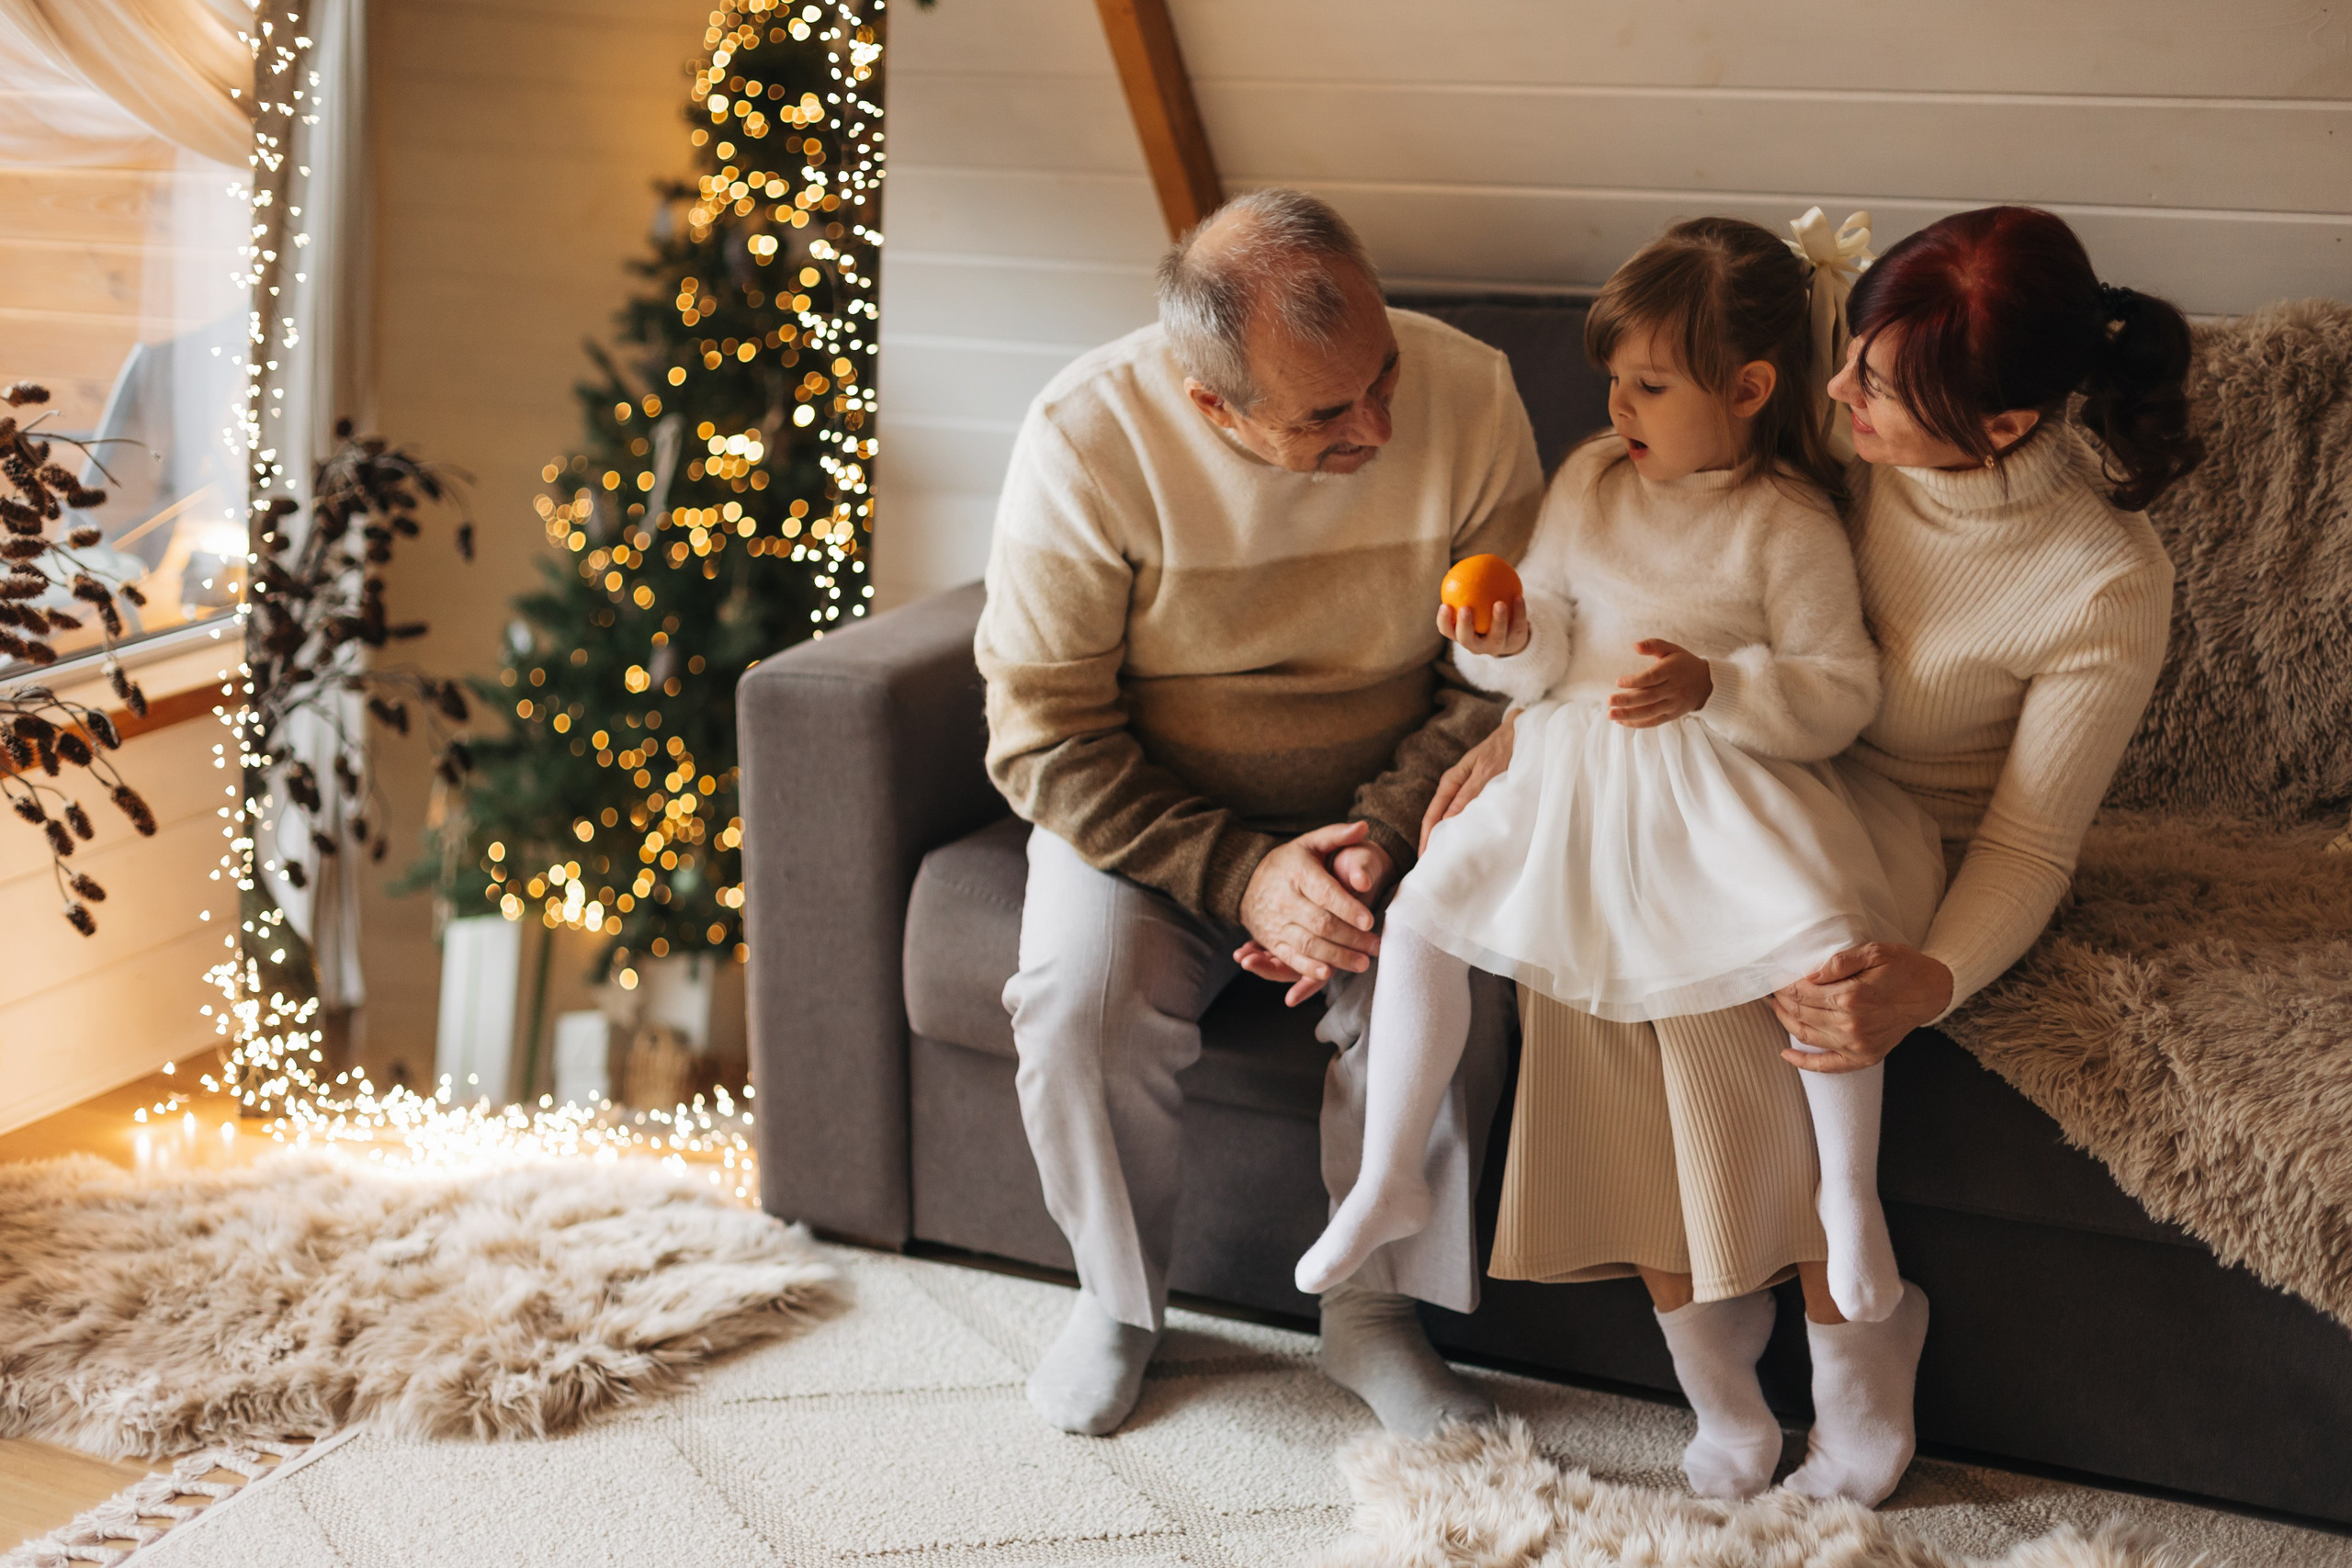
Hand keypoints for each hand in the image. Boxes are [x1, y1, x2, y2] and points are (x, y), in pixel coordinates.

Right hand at [1238, 820, 1383, 995]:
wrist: (1247, 881)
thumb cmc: (1291, 862)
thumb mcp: (1310, 843)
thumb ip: (1338, 835)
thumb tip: (1364, 827)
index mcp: (1298, 873)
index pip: (1326, 893)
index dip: (1348, 908)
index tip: (1370, 920)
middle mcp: (1285, 900)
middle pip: (1321, 924)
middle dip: (1351, 938)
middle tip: (1376, 946)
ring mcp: (1276, 923)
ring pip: (1309, 944)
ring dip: (1337, 957)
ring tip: (1363, 963)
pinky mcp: (1271, 941)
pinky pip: (1290, 959)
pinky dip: (1308, 969)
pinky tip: (1329, 973)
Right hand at [1421, 709, 1515, 852]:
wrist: (1523, 733)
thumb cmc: (1504, 748)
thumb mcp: (1486, 772)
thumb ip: (1468, 795)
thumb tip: (1447, 821)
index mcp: (1451, 781)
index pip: (1432, 815)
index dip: (1427, 838)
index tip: (1425, 858)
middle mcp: (1455, 787)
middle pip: (1438, 820)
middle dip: (1434, 842)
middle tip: (1432, 867)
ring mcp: (1466, 792)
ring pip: (1451, 820)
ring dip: (1448, 838)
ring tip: (1446, 861)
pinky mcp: (1479, 796)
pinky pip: (1466, 817)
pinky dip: (1463, 831)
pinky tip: (1466, 844)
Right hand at [1437, 597, 1529, 657]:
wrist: (1510, 637)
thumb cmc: (1484, 615)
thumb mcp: (1474, 606)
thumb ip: (1464, 591)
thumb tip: (1452, 569)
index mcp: (1462, 636)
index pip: (1447, 631)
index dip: (1444, 621)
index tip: (1445, 605)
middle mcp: (1476, 646)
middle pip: (1467, 639)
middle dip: (1465, 625)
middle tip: (1465, 608)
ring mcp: (1496, 646)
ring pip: (1497, 636)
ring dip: (1498, 620)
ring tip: (1499, 603)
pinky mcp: (1515, 643)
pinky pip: (1517, 627)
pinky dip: (1519, 612)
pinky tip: (1519, 597)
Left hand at [1609, 639, 1711, 727]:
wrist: (1706, 683)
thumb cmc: (1683, 663)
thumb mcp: (1671, 649)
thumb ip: (1653, 645)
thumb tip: (1634, 646)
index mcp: (1672, 671)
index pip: (1652, 678)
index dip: (1635, 681)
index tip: (1618, 682)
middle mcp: (1674, 689)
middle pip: (1649, 697)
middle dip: (1627, 700)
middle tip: (1609, 700)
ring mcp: (1673, 704)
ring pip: (1649, 712)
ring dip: (1628, 715)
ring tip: (1610, 714)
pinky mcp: (1672, 715)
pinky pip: (1653, 722)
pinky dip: (1637, 724)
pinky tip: (1620, 722)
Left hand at [1772, 942, 1954, 1070]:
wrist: (1932, 992)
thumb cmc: (1904, 967)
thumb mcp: (1875, 952)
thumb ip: (1840, 961)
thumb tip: (1809, 974)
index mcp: (1852, 997)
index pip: (1802, 992)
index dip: (1784, 983)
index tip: (1776, 975)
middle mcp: (1851, 1025)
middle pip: (1800, 1012)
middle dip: (1781, 999)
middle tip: (1773, 988)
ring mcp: (1857, 1045)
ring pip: (1806, 1035)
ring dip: (1785, 1021)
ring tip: (1776, 1007)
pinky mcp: (1863, 1057)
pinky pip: (1827, 1066)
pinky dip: (1803, 1063)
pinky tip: (1786, 1054)